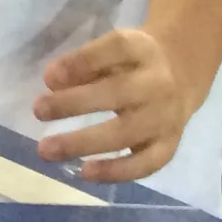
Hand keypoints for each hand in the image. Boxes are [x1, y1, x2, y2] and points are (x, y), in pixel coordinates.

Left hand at [35, 27, 200, 183]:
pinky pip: (144, 164)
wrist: (183, 74)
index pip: (115, 49)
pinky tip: (84, 172)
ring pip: (126, 133)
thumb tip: (51, 82)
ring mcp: (167, 117)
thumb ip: (84, 63)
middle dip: (75, 103)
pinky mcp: (169, 145)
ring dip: (84, 142)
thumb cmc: (134, 61)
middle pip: (118, 92)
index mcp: (143, 49)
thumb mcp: (114, 50)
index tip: (48, 77)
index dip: (82, 61)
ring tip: (47, 149)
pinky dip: (115, 171)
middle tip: (38, 110)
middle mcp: (158, 82)